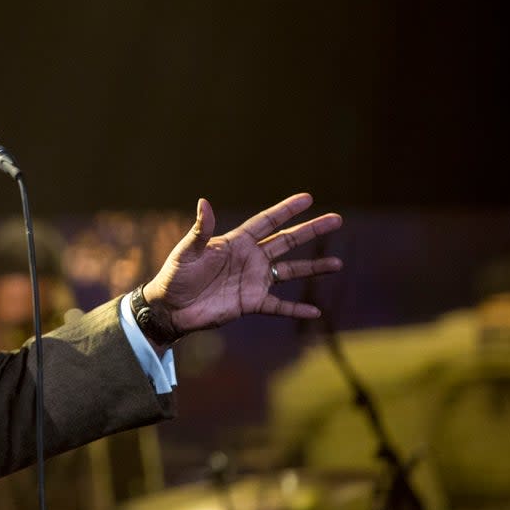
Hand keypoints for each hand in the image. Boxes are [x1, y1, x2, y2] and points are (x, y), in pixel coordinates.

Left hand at [142, 193, 342, 338]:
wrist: (171, 307)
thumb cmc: (175, 275)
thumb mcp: (187, 251)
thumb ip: (201, 230)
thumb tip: (204, 201)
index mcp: (236, 242)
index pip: (267, 222)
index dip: (286, 210)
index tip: (307, 198)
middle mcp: (250, 258)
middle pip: (286, 241)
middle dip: (311, 230)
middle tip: (336, 219)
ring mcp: (253, 281)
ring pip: (289, 271)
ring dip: (313, 267)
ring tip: (338, 264)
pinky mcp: (251, 303)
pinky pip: (279, 306)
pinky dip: (297, 309)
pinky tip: (316, 310)